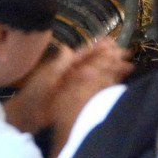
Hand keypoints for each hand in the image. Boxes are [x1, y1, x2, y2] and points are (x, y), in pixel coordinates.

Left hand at [2, 40, 132, 135]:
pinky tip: (118, 83)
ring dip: (113, 70)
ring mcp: (76, 85)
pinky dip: (107, 84)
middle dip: (111, 58)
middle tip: (127, 54)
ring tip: (129, 67)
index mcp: (65, 66)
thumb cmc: (34, 94)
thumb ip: (59, 64)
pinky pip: (96, 88)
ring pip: (99, 75)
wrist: (28, 115)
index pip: (85, 54)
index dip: (99, 48)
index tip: (113, 42)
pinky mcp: (78, 97)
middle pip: (96, 63)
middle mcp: (73, 73)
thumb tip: (69, 48)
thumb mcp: (46, 77)